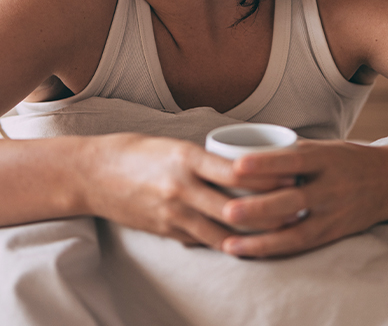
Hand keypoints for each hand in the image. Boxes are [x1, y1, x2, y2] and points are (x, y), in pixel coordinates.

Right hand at [79, 133, 292, 248]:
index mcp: (185, 157)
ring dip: (254, 235)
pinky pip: (204, 240)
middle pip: (237, 207)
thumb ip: (202, 158)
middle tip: (297, 210)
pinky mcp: (166, 230)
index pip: (236, 171)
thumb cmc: (133, 152)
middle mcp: (181, 187)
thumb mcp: (170, 145)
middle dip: (270, 212)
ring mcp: (173, 213)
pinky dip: (226, 242)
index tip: (292, 176)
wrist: (90, 174)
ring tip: (280, 232)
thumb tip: (241, 167)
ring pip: (224, 232)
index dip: (268, 178)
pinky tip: (246, 243)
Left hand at [217, 140, 387, 257]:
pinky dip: (275, 251)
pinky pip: (302, 246)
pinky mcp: (334, 234)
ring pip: (297, 232)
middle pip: (294, 200)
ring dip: (262, 241)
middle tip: (226, 211)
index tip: (236, 166)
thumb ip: (286, 151)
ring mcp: (334, 214)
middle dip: (259, 209)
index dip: (266, 163)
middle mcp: (332, 188)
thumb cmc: (344, 160)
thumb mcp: (321, 147)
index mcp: (326, 159)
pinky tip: (249, 255)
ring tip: (230, 245)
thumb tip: (237, 148)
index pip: (293, 160)